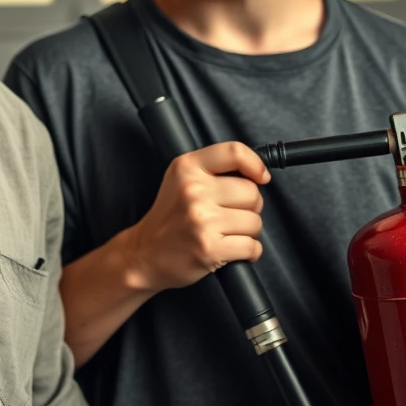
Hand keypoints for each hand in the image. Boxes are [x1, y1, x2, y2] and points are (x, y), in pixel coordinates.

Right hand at [123, 142, 269, 293]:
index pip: (234, 152)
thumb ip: (213, 170)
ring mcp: (202, 220)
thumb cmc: (169, 218)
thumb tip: (257, 173)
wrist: (145, 253)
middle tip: (229, 215)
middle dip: (249, 207)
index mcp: (187, 168)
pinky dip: (248, 251)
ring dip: (247, 232)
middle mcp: (193, 190)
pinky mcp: (209, 248)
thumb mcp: (181, 179)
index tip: (260, 176)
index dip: (255, 164)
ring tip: (225, 233)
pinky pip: (252, 246)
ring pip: (255, 222)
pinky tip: (230, 249)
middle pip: (252, 192)